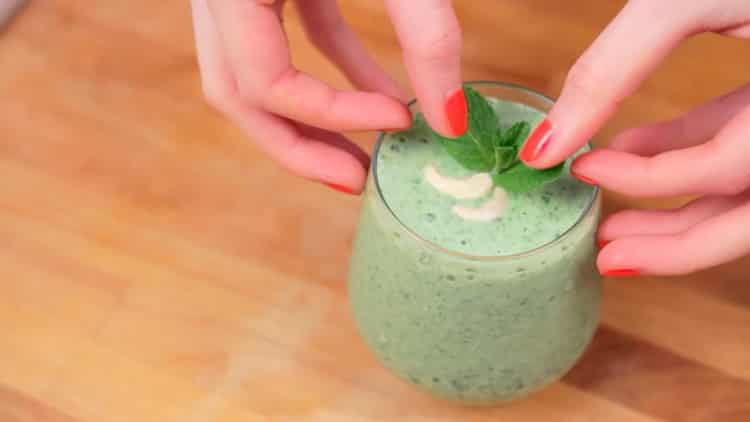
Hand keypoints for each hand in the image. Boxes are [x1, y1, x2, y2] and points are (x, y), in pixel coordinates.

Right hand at [190, 0, 465, 193]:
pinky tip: (379, 97)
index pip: (267, 82)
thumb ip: (426, 33)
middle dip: (299, 147)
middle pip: (238, 97)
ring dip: (311, 118)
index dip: (336, 113)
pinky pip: (284, 41)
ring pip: (252, 77)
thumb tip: (451, 120)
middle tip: (357, 181)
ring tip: (365, 154)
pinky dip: (330, 74)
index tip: (402, 119)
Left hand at [517, 0, 749, 276]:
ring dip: (684, 212)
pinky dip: (692, 157)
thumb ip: (615, 64)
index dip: (650, 177)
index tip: (581, 169)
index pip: (728, 166)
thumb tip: (545, 146)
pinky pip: (743, 146)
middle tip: (607, 255)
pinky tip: (634, 153)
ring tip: (614, 227)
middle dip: (678, 244)